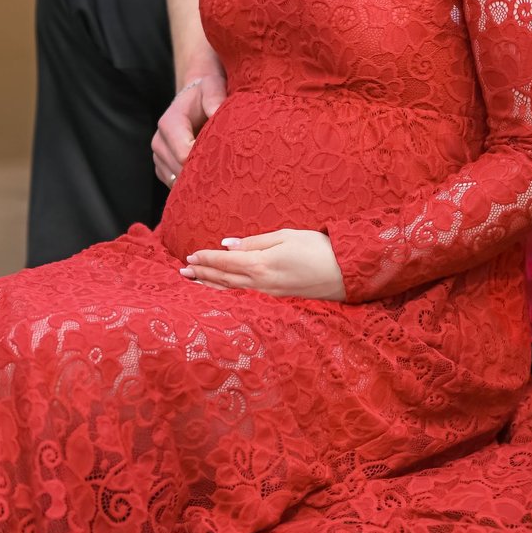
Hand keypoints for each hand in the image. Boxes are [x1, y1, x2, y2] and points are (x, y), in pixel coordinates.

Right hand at [152, 70, 225, 186]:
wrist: (192, 98)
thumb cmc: (204, 92)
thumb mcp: (211, 85)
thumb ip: (214, 96)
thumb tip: (217, 112)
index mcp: (169, 123)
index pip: (183, 154)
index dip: (205, 161)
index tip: (226, 161)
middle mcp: (159, 142)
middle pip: (179, 171)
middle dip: (203, 174)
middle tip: (226, 174)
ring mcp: (159, 157)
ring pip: (176, 182)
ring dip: (196, 182)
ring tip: (217, 176)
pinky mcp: (162, 168)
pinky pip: (175, 186)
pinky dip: (190, 185)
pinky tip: (207, 178)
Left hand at [179, 229, 345, 300]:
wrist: (348, 272)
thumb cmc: (319, 249)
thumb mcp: (286, 236)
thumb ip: (255, 242)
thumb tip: (228, 245)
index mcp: (261, 265)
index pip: (225, 261)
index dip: (206, 259)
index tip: (190, 256)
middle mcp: (261, 283)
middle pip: (224, 279)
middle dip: (203, 274)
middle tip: (183, 270)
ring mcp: (270, 293)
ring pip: (233, 289)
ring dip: (212, 284)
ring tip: (195, 281)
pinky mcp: (278, 296)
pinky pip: (245, 293)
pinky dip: (228, 289)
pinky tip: (222, 287)